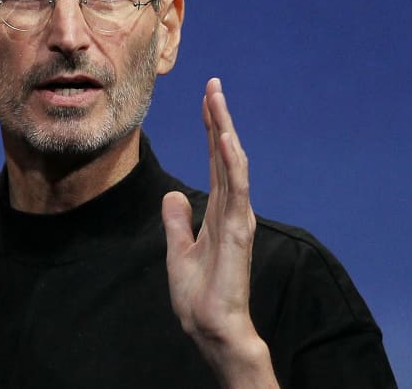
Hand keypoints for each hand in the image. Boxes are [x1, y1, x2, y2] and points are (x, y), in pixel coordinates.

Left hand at [162, 78, 276, 386]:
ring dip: (225, 130)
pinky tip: (224, 138)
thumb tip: (173, 195)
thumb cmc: (199, 295)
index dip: (210, 130)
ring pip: (233, 164)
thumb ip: (178, 221)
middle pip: (225, 155)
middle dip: (218, 119)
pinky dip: (232, 162)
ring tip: (216, 99)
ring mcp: (237, 217)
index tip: (206, 100)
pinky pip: (236, 189)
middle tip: (213, 85)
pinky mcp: (238, 231)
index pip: (215, 161)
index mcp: (218, 211)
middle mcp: (231, 209)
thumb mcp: (178, 250)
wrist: (210, 327)